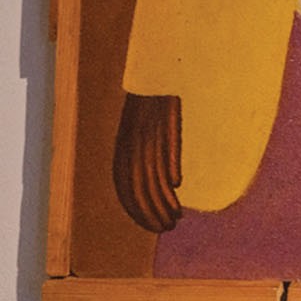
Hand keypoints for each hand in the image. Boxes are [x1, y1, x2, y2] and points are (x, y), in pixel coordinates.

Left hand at [113, 93, 182, 232]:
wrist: (154, 72)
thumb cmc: (150, 106)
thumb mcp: (138, 133)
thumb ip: (141, 158)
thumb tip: (160, 186)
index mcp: (123, 148)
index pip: (124, 188)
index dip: (136, 210)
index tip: (151, 226)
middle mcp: (132, 144)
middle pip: (138, 186)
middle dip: (151, 212)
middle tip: (166, 227)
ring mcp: (148, 132)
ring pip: (153, 173)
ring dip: (163, 200)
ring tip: (176, 216)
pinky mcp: (165, 120)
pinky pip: (165, 147)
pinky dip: (169, 167)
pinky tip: (177, 183)